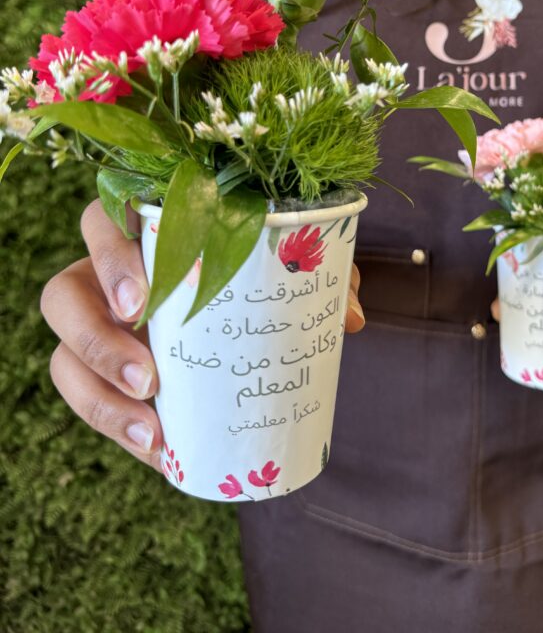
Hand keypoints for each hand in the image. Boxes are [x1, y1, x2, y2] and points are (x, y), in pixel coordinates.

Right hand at [41, 200, 365, 473]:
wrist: (243, 325)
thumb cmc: (260, 279)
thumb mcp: (289, 274)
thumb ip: (321, 280)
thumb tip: (351, 319)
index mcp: (143, 232)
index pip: (103, 220)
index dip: (109, 255)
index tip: (145, 300)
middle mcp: (104, 277)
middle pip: (62, 294)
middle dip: (96, 338)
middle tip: (150, 377)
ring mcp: (95, 328)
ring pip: (64, 356)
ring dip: (99, 396)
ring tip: (152, 428)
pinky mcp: (99, 376)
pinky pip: (86, 402)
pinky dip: (118, 428)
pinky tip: (160, 449)